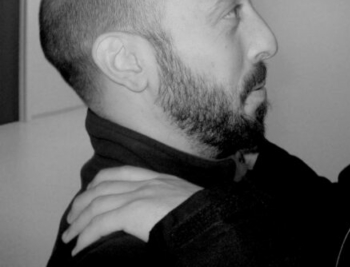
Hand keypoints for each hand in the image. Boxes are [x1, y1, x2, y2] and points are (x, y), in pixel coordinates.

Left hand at [62, 166, 201, 255]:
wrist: (209, 217)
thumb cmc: (204, 213)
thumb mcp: (185, 199)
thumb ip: (168, 200)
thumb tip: (158, 214)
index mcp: (159, 178)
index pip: (122, 172)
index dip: (100, 181)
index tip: (89, 192)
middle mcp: (146, 182)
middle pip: (102, 186)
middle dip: (82, 201)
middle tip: (71, 218)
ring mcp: (139, 195)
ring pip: (96, 204)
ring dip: (78, 222)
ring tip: (70, 237)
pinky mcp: (132, 212)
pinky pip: (100, 224)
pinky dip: (86, 236)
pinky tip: (79, 248)